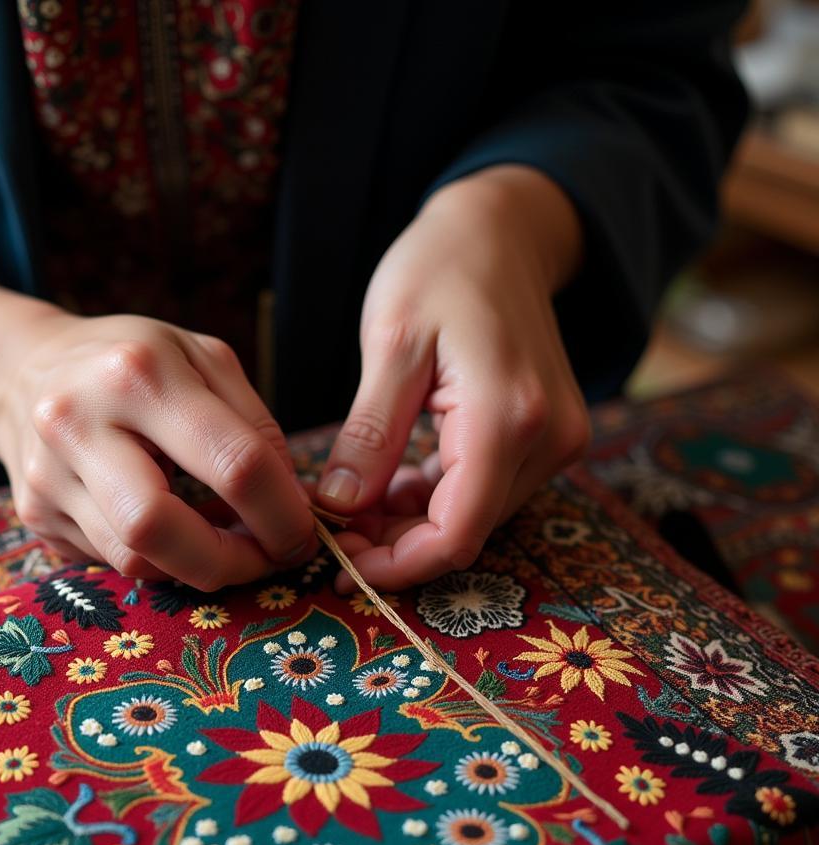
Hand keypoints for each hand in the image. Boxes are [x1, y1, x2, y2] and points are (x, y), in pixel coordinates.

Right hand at [0, 311, 316, 588]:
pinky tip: (177, 535)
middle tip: (266, 558)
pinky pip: (113, 563)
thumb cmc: (134, 361)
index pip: (233, 463)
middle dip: (230, 560)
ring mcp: (47, 476)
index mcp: (138, 373)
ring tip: (228, 546)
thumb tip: (294, 507)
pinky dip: (160, 561)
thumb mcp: (204, 360)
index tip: (305, 534)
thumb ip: (255, 427)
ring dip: (198, 568)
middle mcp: (79, 424)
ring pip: (135, 560)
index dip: (283, 514)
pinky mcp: (36, 517)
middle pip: (159, 527)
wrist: (26, 369)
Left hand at [316, 165, 591, 593]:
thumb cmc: (439, 269)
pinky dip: (437, 496)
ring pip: (476, 515)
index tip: (340, 564)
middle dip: (397, 543)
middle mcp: (548, 439)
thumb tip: (339, 509)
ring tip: (354, 503)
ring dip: (413, 522)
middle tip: (334, 531)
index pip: (456, 532)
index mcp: (507, 416)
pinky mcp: (550, 435)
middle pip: (466, 529)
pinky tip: (393, 481)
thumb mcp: (390, 344)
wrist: (502, 231)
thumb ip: (370, 434)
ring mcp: (557, 439)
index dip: (397, 565)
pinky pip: (488, 489)